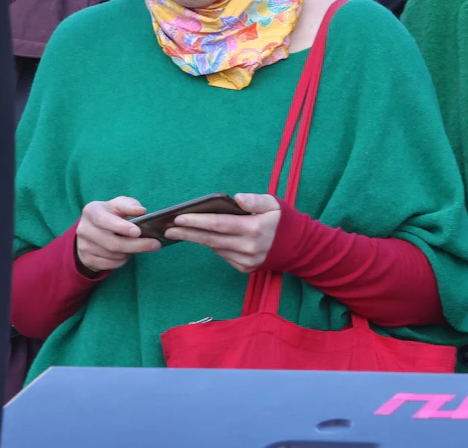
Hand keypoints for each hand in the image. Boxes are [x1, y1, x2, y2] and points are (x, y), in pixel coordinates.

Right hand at [75, 197, 159, 273]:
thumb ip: (130, 205)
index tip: (138, 232)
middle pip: (112, 243)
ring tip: (140, 246)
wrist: (93, 229)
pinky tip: (128, 253)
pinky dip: (122, 260)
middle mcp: (84, 229)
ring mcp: (83, 246)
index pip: (104, 220)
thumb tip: (141, 211)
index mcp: (91, 211)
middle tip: (155, 244)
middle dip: (136, 245)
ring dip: (130, 252)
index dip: (121, 227)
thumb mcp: (119, 204)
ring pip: (113, 255)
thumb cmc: (112, 214)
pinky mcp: (86, 259)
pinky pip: (109, 264)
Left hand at [165, 193, 282, 274]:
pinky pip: (224, 256)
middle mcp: (248, 247)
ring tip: (183, 232)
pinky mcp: (245, 268)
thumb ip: (255, 200)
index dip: (198, 221)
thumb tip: (235, 198)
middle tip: (168, 229)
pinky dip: (216, 246)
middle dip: (188, 233)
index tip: (179, 217)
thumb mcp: (274, 204)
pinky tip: (209, 239)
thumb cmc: (283, 220)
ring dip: (199, 239)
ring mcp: (246, 260)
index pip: (219, 224)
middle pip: (211, 239)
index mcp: (254, 228)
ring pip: (216, 248)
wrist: (299, 246)